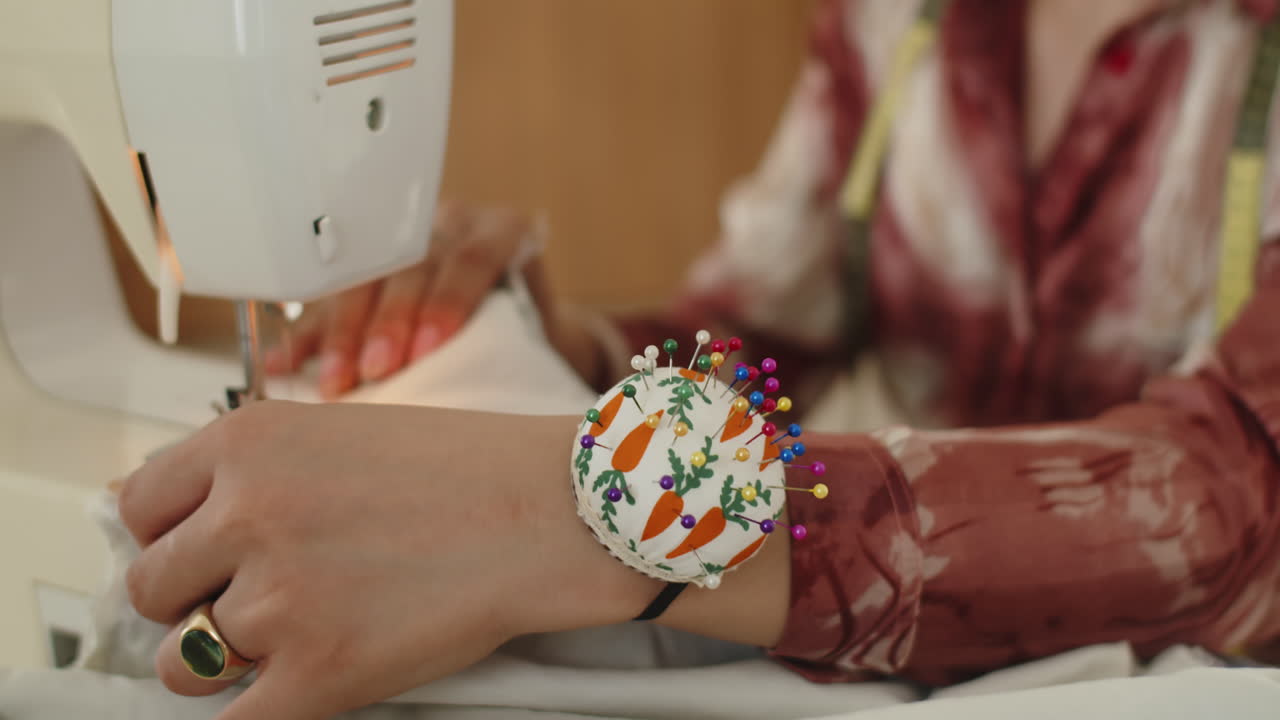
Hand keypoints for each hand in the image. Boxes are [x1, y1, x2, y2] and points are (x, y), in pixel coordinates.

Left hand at [119, 401, 656, 719]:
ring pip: (183, 663)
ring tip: (290, 638)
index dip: (165, 539)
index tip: (191, 556)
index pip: (137, 507)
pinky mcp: (319, 671)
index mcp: (248, 443)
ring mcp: (279, 597)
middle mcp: (248, 513)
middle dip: (192, 601)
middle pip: (150, 589)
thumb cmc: (468, 471)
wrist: (552, 513)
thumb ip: (254, 472)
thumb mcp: (339, 434)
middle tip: (250, 599)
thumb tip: (180, 521)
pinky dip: (254, 712)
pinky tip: (289, 688)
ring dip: (221, 660)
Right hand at [265, 202, 592, 399]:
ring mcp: (403, 243)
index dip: (447, 302)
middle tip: (375, 369)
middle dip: (388, 321)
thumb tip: (486, 399)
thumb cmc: (538, 340)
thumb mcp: (541, 337)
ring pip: (364, 279)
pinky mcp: (365, 271)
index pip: (473, 259)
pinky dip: (306, 335)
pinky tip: (282, 364)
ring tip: (332, 382)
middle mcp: (452, 227)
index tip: (426, 348)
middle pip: (411, 267)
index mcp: (502, 232)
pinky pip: (329, 300)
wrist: (529, 333)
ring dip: (342, 334)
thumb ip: (516, 349)